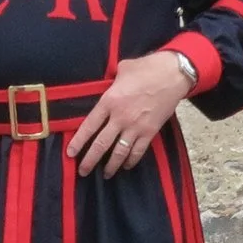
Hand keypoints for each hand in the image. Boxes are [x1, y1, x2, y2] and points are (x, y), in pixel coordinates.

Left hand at [69, 51, 193, 176]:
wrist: (172, 74)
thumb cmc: (147, 68)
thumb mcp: (123, 69)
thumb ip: (112, 80)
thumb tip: (108, 81)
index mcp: (109, 101)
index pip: (89, 126)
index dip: (78, 141)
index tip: (70, 153)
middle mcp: (120, 117)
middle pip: (101, 144)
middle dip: (90, 160)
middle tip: (83, 171)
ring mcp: (135, 126)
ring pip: (119, 152)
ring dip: (111, 166)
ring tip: (106, 174)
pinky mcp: (150, 131)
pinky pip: (138, 151)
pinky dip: (131, 160)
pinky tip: (126, 165)